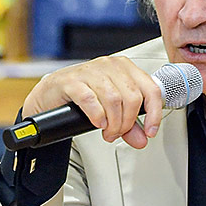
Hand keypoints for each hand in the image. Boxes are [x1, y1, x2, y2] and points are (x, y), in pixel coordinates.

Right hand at [21, 56, 162, 149]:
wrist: (50, 94)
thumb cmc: (82, 96)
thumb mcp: (111, 110)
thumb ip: (129, 125)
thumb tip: (142, 139)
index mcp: (125, 68)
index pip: (151, 89)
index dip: (155, 113)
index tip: (150, 131)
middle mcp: (110, 66)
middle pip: (132, 98)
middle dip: (127, 123)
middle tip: (117, 133)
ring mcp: (90, 71)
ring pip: (114, 100)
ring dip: (112, 123)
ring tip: (107, 131)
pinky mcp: (72, 81)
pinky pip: (91, 100)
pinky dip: (97, 116)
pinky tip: (97, 122)